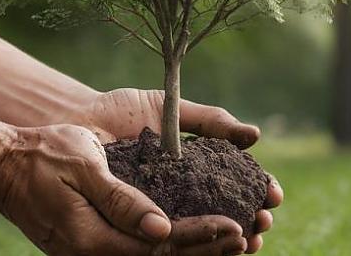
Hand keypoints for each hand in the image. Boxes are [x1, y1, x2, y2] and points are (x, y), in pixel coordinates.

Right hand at [0, 124, 249, 255]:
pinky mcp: (90, 247)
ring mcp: (90, 255)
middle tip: (247, 238)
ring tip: (233, 244)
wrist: (1, 166)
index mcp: (92, 238)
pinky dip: (169, 248)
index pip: (160, 246)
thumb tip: (162, 228)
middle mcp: (93, 255)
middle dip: (207, 252)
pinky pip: (137, 253)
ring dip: (194, 254)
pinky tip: (193, 240)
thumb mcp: (83, 166)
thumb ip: (121, 200)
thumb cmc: (42, 155)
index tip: (236, 227)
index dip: (201, 238)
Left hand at [62, 88, 283, 253]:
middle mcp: (186, 191)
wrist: (78, 122)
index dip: (259, 190)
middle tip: (263, 223)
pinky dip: (194, 249)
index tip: (273, 194)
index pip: (239, 182)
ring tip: (248, 242)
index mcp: (197, 164)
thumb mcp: (170, 110)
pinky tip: (214, 251)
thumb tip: (255, 136)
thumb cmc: (120, 112)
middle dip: (252, 222)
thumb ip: (210, 121)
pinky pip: (170, 241)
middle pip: (230, 213)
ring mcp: (165, 209)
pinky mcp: (140, 224)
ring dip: (230, 242)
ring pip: (204, 233)